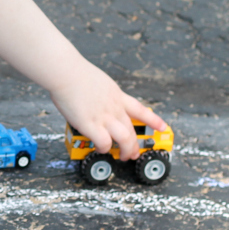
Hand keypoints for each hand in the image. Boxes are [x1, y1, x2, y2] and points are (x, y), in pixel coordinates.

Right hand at [49, 60, 166, 159]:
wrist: (66, 72)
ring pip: (125, 139)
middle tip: (134, 153)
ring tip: (123, 157)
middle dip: (135, 145)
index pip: (140, 109)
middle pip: (132, 131)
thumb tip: (98, 101)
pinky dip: (104, 149)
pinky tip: (100, 149)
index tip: (162, 127)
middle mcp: (114, 108)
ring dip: (126, 151)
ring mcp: (104, 117)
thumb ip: (103, 95)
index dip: (153, 120)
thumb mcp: (99, 82)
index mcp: (117, 96)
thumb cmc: (75, 74)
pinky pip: (104, 143)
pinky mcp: (91, 125)